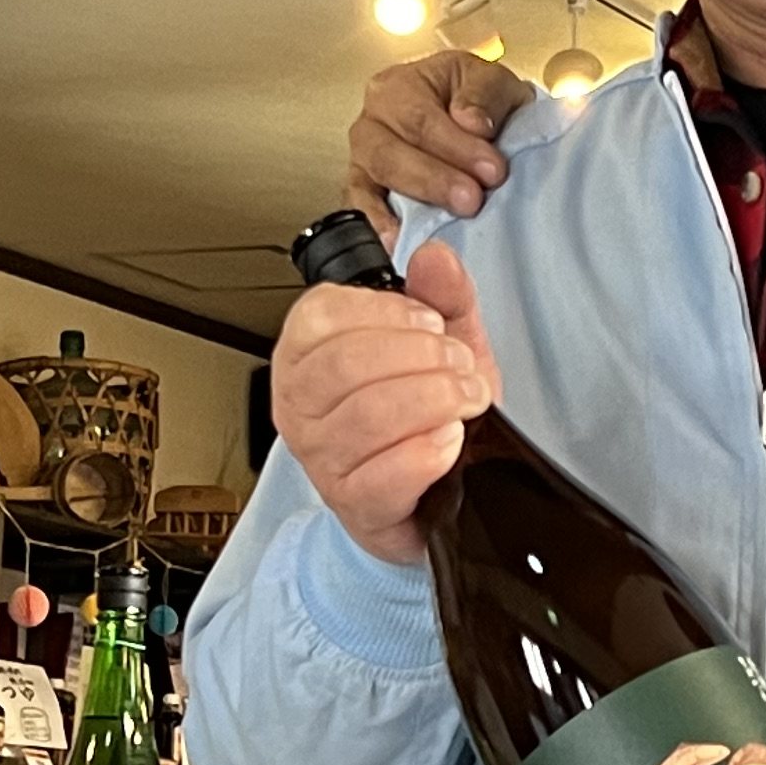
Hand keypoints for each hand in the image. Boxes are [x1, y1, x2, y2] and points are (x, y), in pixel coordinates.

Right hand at [269, 239, 498, 565]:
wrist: (439, 486)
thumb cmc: (425, 412)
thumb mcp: (442, 339)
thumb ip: (443, 293)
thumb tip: (434, 259)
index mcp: (306, 351)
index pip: (322, 316)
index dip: (388, 312)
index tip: (431, 321)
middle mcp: (299, 404)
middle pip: (346, 364)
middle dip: (420, 357)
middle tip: (459, 364)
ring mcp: (321, 458)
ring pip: (368, 416)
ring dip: (433, 400)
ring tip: (466, 399)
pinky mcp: (353, 505)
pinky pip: (384, 475)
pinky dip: (427, 453)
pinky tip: (450, 441)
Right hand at [347, 50, 533, 219]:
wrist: (479, 119)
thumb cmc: (478, 99)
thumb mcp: (491, 80)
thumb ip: (484, 95)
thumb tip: (473, 123)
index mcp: (399, 86)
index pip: (421, 119)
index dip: (456, 147)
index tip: (493, 170)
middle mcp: (372, 122)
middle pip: (390, 153)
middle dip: (433, 180)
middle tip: (471, 200)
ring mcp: (363, 161)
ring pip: (373, 183)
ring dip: (410, 206)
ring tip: (439, 228)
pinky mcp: (364, 193)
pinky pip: (361, 209)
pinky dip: (377, 226)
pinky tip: (397, 244)